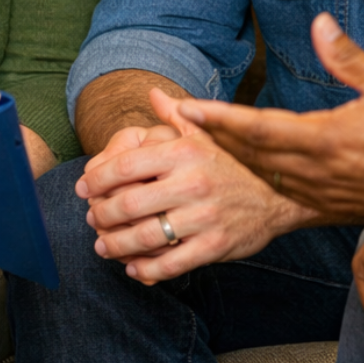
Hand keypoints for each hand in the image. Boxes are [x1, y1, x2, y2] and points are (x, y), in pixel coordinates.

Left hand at [78, 89, 314, 282]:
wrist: (279, 197)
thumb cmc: (234, 166)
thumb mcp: (208, 136)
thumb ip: (178, 116)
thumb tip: (153, 93)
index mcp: (185, 153)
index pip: (126, 166)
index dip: (96, 179)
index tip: (84, 188)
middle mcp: (193, 183)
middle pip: (128, 204)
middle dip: (101, 216)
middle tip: (92, 219)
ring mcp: (204, 217)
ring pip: (144, 237)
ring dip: (116, 245)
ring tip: (104, 246)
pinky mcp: (214, 246)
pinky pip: (170, 263)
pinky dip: (145, 269)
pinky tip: (134, 267)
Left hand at [180, 15, 363, 224]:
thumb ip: (349, 57)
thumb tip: (319, 24)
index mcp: (325, 139)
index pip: (257, 127)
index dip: (218, 119)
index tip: (186, 109)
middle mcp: (313, 171)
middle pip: (248, 153)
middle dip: (210, 136)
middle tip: (177, 122)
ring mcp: (317, 192)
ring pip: (259, 173)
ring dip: (227, 156)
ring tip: (200, 139)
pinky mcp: (324, 204)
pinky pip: (277, 188)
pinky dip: (253, 174)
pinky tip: (241, 164)